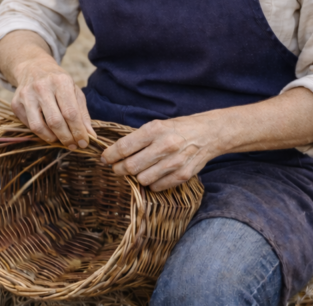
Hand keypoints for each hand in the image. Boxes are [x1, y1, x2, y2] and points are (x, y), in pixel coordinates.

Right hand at [11, 61, 96, 148]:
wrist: (33, 68)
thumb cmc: (58, 82)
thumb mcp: (74, 91)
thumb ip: (83, 114)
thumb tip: (90, 136)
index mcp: (60, 81)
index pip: (70, 113)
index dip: (78, 131)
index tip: (84, 143)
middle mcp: (41, 87)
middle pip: (55, 121)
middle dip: (66, 138)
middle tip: (73, 145)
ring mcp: (26, 95)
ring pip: (38, 127)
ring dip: (52, 139)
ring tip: (61, 140)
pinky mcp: (15, 104)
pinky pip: (29, 125)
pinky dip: (40, 133)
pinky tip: (48, 131)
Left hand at [100, 116, 220, 190]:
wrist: (208, 134)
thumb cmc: (176, 129)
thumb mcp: (156, 125)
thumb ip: (137, 139)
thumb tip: (114, 153)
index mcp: (154, 130)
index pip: (124, 147)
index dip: (110, 155)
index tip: (104, 158)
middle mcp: (165, 146)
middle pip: (131, 166)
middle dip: (119, 169)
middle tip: (116, 168)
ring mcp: (175, 162)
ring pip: (142, 179)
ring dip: (136, 177)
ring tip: (138, 171)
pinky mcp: (183, 175)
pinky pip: (157, 187)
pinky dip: (151, 184)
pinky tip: (153, 175)